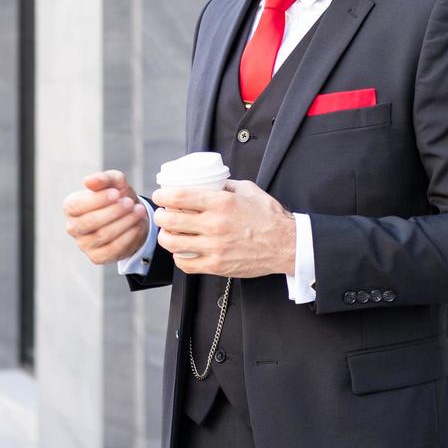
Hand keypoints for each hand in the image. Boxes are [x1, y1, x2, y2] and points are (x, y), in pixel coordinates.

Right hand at [63, 170, 150, 264]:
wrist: (132, 215)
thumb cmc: (118, 196)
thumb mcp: (114, 182)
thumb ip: (102, 179)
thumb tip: (88, 181)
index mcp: (71, 207)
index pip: (76, 206)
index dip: (97, 200)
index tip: (116, 193)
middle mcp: (73, 227)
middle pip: (89, 222)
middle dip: (113, 212)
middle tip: (130, 203)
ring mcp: (84, 244)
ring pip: (103, 235)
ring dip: (124, 222)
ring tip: (139, 211)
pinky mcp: (97, 257)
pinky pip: (113, 248)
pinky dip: (128, 236)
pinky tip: (138, 225)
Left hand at [153, 180, 295, 278]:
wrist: (286, 245)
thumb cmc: (269, 217)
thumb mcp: (248, 190)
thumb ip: (226, 185)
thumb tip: (210, 182)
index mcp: (221, 202)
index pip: (179, 196)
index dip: (163, 195)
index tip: (161, 195)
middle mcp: (215, 224)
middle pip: (170, 220)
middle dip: (160, 215)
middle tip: (162, 214)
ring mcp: (214, 247)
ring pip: (173, 243)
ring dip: (165, 237)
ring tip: (168, 233)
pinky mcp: (217, 265)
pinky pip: (185, 264)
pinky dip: (179, 257)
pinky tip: (182, 251)